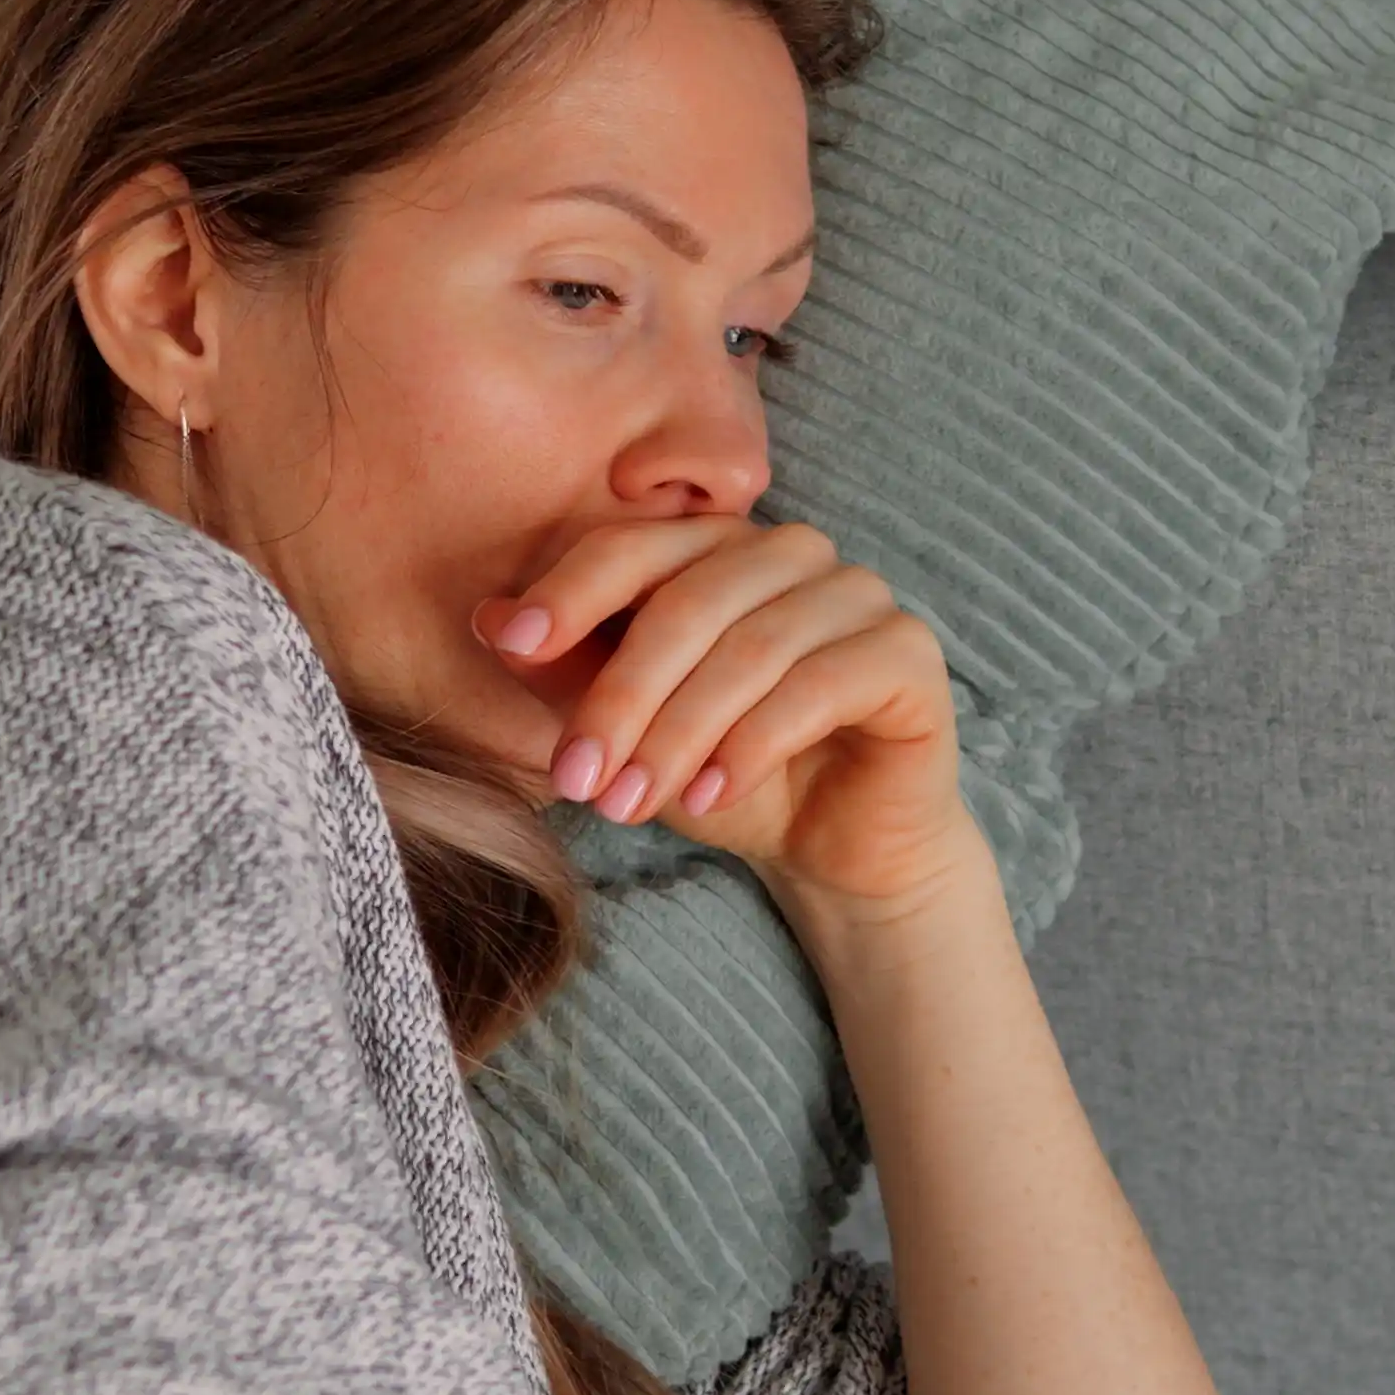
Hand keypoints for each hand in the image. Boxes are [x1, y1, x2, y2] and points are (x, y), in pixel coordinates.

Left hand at [471, 516, 972, 911]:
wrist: (829, 847)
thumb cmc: (720, 772)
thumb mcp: (627, 728)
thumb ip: (564, 671)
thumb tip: (487, 619)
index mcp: (716, 548)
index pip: (634, 547)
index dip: (570, 591)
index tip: (514, 644)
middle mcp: (791, 552)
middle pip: (686, 604)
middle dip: (620, 697)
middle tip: (576, 779)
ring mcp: (857, 595)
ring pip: (749, 650)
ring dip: (678, 735)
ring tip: (630, 804)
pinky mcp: (907, 653)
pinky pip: (819, 685)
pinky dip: (753, 745)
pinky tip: (711, 797)